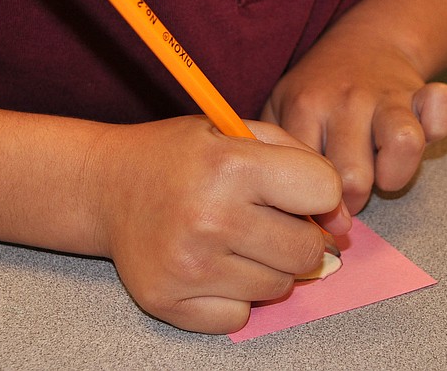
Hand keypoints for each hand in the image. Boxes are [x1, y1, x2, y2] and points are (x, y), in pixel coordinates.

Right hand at [92, 116, 347, 333]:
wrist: (106, 186)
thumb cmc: (178, 156)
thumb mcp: (236, 130)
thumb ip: (300, 162)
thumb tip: (341, 224)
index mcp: (230, 166)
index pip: (323, 190)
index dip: (316, 192)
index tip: (291, 191)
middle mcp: (210, 219)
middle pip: (307, 251)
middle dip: (296, 235)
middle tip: (263, 220)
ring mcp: (189, 267)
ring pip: (278, 288)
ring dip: (266, 266)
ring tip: (232, 239)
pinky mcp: (169, 302)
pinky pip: (239, 315)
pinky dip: (234, 296)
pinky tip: (210, 266)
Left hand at [261, 30, 446, 214]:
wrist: (361, 42)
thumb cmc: (314, 90)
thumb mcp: (278, 109)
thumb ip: (272, 151)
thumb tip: (274, 203)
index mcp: (305, 108)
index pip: (306, 174)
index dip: (313, 202)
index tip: (314, 202)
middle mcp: (345, 101)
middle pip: (353, 177)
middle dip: (352, 201)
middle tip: (346, 194)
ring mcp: (387, 96)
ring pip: (403, 146)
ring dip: (395, 175)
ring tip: (382, 174)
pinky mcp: (422, 93)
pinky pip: (441, 112)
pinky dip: (437, 127)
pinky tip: (420, 133)